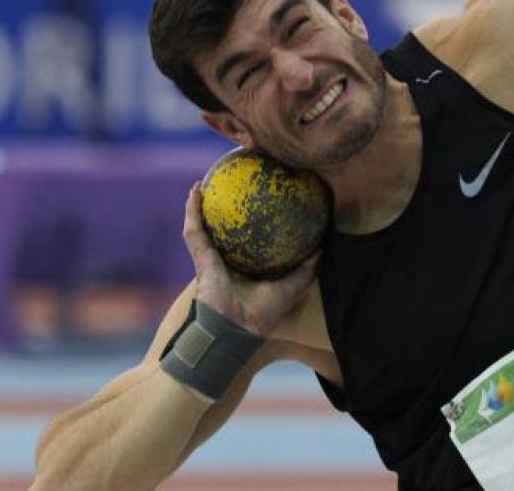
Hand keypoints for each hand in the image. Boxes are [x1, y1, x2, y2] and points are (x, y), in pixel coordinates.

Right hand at [180, 183, 319, 337]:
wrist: (236, 329)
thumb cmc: (264, 314)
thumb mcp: (292, 287)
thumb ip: (306, 268)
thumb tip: (322, 247)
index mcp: (245, 270)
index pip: (246, 244)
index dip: (250, 226)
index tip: (257, 203)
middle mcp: (225, 264)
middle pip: (221, 233)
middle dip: (220, 213)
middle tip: (227, 189)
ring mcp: (210, 260)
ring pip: (201, 228)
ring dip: (199, 206)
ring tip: (203, 184)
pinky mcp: (200, 258)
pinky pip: (194, 231)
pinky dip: (192, 211)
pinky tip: (195, 191)